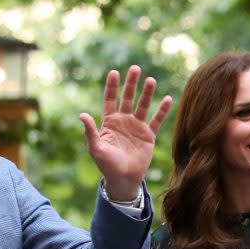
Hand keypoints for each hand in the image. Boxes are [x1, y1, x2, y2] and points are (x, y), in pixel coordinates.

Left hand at [79, 66, 171, 199]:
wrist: (124, 179)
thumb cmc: (107, 165)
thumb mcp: (96, 148)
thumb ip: (90, 131)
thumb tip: (82, 114)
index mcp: (110, 122)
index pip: (110, 99)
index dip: (112, 86)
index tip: (114, 72)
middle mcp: (124, 121)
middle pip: (128, 98)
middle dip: (131, 84)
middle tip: (135, 69)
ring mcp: (137, 127)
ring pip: (143, 105)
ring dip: (147, 93)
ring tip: (150, 80)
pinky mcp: (148, 135)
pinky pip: (156, 120)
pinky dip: (162, 110)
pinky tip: (167, 98)